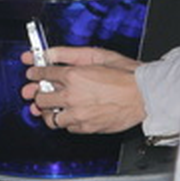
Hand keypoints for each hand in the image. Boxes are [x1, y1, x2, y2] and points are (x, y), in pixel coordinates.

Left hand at [20, 48, 145, 132]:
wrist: (146, 96)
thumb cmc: (127, 75)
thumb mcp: (97, 55)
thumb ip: (68, 53)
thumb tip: (48, 53)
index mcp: (74, 76)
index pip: (42, 74)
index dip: (34, 73)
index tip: (32, 74)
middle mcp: (73, 96)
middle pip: (40, 98)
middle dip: (37, 93)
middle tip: (39, 91)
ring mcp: (78, 114)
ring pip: (50, 117)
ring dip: (49, 111)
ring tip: (53, 106)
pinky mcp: (87, 127)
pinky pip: (66, 127)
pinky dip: (66, 121)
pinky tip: (71, 113)